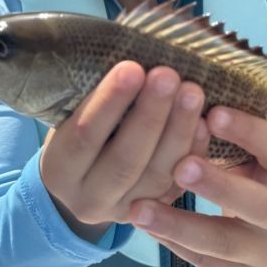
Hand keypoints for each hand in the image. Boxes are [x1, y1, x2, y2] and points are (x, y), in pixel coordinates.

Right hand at [40, 61, 208, 239]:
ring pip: (157, 175)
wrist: (83, 183)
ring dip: (179, 130)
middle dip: (150, 115)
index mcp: (60, 171)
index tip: (132, 67)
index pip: (84, 136)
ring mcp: (125, 211)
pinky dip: (195, 151)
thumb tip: (133, 53)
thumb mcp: (71, 116)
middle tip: (168, 75)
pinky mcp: (157, 214)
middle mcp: (90, 198)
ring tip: (193, 91)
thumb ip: (94, 97)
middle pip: (125, 160)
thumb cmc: (78, 131)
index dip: (109, 102)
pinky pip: (179, 185)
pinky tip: (205, 122)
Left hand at [128, 106, 266, 266]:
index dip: (248, 131)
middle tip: (180, 165)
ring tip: (138, 209)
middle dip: (218, 185)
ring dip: (179, 224)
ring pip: (223, 242)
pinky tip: (145, 225)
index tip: (213, 113)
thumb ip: (233, 136)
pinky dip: (174, 243)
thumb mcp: (265, 154)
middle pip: (258, 204)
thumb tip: (180, 98)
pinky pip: (206, 262)